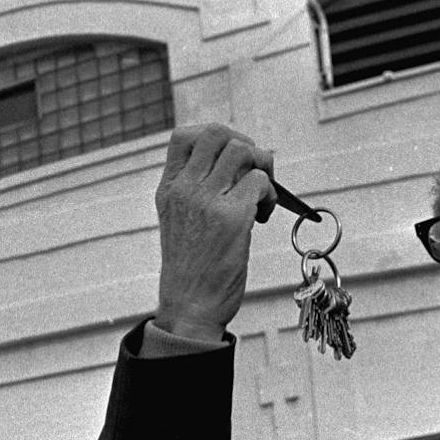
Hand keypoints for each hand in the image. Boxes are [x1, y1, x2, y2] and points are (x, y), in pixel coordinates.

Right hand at [153, 125, 275, 341]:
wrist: (189, 306)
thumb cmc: (190, 269)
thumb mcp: (178, 221)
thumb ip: (194, 190)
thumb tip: (236, 164)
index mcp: (169, 188)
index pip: (184, 136)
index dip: (215, 138)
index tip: (229, 159)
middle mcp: (184, 189)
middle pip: (217, 132)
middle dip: (244, 144)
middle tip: (253, 172)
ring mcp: (207, 201)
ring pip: (242, 151)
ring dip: (262, 168)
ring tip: (260, 196)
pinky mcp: (232, 218)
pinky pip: (260, 181)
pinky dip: (271, 194)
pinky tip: (262, 216)